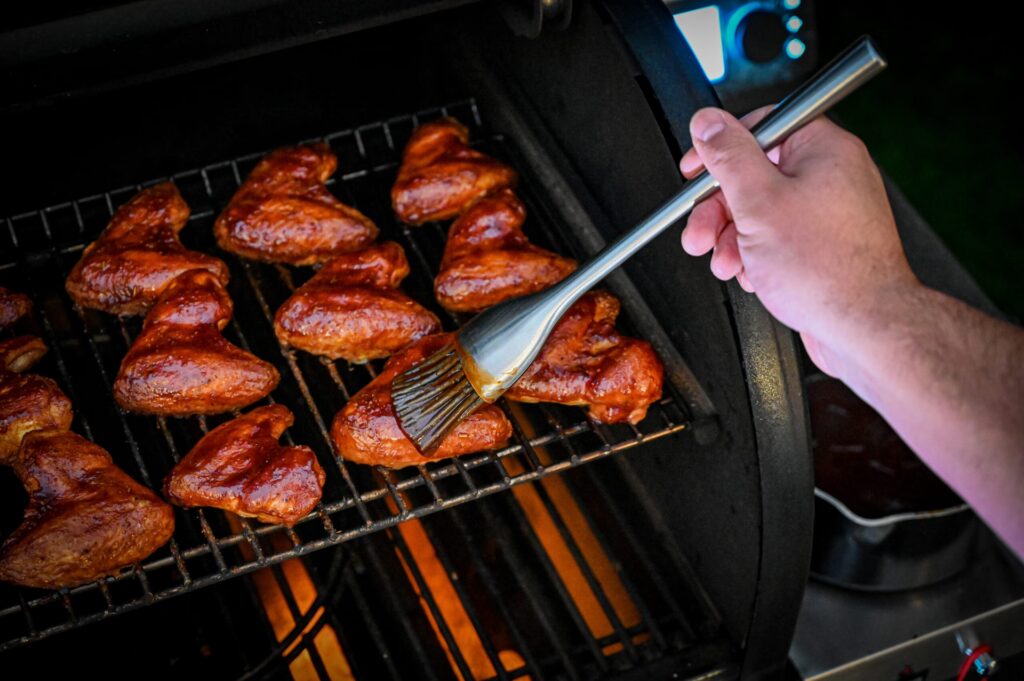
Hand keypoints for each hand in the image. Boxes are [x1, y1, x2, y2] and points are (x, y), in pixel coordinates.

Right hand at [679, 107, 917, 375]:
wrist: (864, 328)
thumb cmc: (825, 270)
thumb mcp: (758, 203)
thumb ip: (728, 157)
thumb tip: (708, 123)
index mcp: (823, 150)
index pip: (761, 127)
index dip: (719, 149)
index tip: (695, 171)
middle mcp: (832, 175)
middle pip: (755, 176)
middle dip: (719, 211)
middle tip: (699, 233)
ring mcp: (831, 212)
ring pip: (762, 212)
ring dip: (733, 239)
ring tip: (725, 263)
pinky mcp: (827, 245)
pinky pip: (779, 238)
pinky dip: (758, 256)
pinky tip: (752, 275)